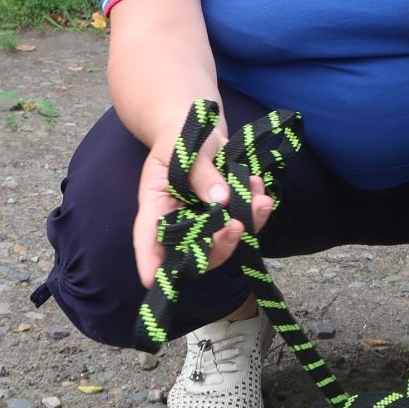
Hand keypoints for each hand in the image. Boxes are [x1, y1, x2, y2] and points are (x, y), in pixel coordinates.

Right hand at [131, 118, 272, 287]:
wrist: (198, 127)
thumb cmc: (179, 137)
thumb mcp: (183, 148)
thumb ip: (200, 173)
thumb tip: (221, 199)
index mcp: (156, 206)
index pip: (148, 239)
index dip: (149, 262)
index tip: (150, 280)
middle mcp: (180, 221)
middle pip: (194, 252)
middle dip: (218, 246)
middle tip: (235, 226)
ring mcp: (205, 221)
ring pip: (225, 240)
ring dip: (246, 225)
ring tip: (260, 200)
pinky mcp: (228, 213)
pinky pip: (245, 221)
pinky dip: (256, 209)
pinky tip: (258, 185)